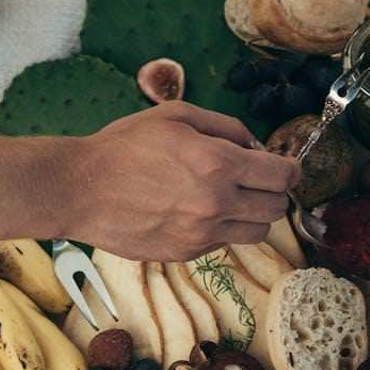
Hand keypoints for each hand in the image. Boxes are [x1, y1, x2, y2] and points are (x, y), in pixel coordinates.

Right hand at [67, 102, 299, 260]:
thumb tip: (254, 145)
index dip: (290, 169)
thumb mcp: (176, 116)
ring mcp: (202, 233)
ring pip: (257, 232)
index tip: (282, 166)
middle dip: (273, 192)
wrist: (80, 189)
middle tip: (255, 181)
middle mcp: (216, 202)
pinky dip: (221, 228)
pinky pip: (224, 243)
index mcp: (218, 163)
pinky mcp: (186, 253)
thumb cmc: (123, 146)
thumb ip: (225, 127)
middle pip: (277, 208)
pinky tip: (196, 212)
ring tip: (229, 200)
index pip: (283, 176)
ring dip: (252, 215)